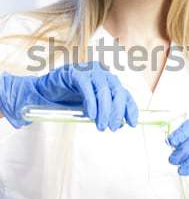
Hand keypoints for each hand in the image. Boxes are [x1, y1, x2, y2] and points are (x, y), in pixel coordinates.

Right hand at [0, 61, 138, 130]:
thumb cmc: (71, 98)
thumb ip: (105, 110)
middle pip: (117, 91)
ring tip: (101, 126)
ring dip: (104, 110)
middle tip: (113, 127)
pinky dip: (91, 102)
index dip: (130, 108)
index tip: (132, 124)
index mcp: (109, 80)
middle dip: (117, 111)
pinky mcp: (76, 72)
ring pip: (103, 90)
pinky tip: (91, 115)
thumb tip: (120, 123)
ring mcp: (89, 71)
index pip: (124, 94)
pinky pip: (86, 87)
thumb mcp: (93, 106)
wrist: (46, 91)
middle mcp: (103, 73)